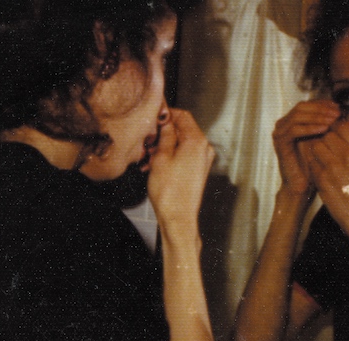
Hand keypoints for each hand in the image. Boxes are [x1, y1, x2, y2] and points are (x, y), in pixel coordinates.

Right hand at [147, 109, 215, 227]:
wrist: (178, 218)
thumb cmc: (170, 192)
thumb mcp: (161, 157)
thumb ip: (165, 134)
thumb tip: (165, 119)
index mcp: (197, 141)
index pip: (183, 115)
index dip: (166, 114)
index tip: (152, 116)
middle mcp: (203, 148)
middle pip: (182, 130)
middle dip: (162, 134)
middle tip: (145, 142)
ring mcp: (201, 160)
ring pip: (180, 144)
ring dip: (162, 147)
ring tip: (146, 158)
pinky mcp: (197, 171)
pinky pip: (182, 156)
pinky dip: (168, 157)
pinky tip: (153, 166)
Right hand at [272, 100, 340, 196]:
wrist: (303, 184)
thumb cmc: (315, 163)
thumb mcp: (324, 139)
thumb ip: (328, 124)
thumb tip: (342, 110)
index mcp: (293, 121)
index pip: (309, 104)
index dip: (324, 103)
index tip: (340, 108)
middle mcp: (284, 125)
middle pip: (302, 106)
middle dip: (321, 108)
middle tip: (337, 113)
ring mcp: (280, 133)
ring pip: (297, 115)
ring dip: (316, 116)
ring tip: (332, 120)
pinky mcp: (280, 143)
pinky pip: (294, 129)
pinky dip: (309, 127)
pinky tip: (323, 130)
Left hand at [297, 121, 348, 246]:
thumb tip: (346, 133)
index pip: (344, 126)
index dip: (337, 130)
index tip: (336, 137)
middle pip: (328, 135)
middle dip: (327, 141)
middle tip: (330, 151)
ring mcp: (335, 167)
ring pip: (317, 146)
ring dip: (318, 151)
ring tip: (325, 161)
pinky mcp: (322, 179)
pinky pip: (312, 163)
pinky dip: (315, 165)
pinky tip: (323, 173)